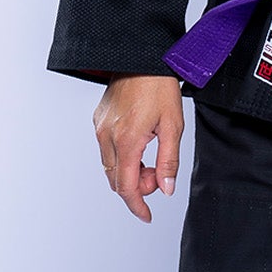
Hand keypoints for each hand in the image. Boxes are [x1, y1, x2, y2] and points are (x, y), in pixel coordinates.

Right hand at [93, 75, 184, 222]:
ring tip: (151, 157)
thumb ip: (168, 160)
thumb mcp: (173, 125)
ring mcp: (100, 128)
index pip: (127, 188)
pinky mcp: (98, 120)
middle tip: (157, 175)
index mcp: (127, 141)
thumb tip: (166, 188)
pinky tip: (139, 145)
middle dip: (137, 186)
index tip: (146, 215)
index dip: (137, 206)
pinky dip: (122, 158)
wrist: (140, 56)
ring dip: (129, 172)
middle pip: (117, 180)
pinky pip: (106, 150)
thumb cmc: (159, 86)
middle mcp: (107, 137)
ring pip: (110, 167)